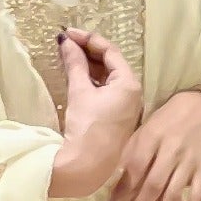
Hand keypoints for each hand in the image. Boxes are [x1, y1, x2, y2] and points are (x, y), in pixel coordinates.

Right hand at [48, 28, 142, 197]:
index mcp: (130, 84)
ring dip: (89, 66)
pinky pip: (107, 91)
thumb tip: (66, 42)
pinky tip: (77, 75)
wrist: (87, 167)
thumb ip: (74, 63)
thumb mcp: (79, 91)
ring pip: (109, 78)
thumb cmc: (87, 127)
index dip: (88, 39)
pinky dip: (92, 81)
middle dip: (89, 51)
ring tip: (69, 55)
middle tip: (66, 42)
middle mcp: (134, 94)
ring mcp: (127, 107)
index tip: (68, 33)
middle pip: (112, 64)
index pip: (111, 52)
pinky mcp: (118, 118)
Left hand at [104, 87, 200, 200]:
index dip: (121, 193)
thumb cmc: (164, 120)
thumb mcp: (143, 129)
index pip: (134, 170)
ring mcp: (189, 164)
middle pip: (152, 188)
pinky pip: (197, 198)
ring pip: (172, 197)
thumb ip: (129, 153)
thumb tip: (112, 183)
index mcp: (151, 137)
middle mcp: (171, 152)